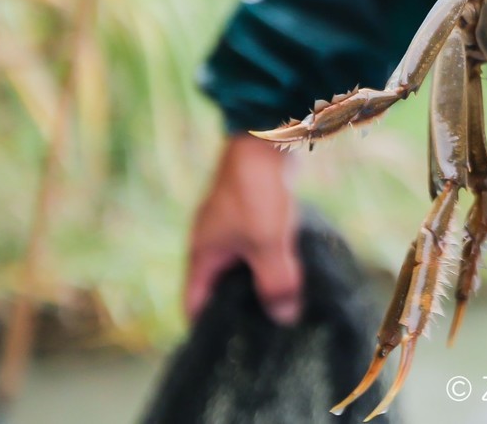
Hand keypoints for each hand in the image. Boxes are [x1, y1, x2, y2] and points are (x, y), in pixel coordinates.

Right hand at [184, 133, 301, 325]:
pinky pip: (257, 247)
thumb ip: (275, 282)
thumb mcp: (268, 244)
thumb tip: (284, 318)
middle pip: (219, 287)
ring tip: (284, 306)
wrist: (266, 137)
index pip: (194, 304)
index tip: (229, 349)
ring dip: (259, 283)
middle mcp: (211, 243)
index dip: (207, 329)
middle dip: (240, 308)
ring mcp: (230, 226)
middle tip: (265, 332)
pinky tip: (292, 270)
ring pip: (242, 266)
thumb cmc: (257, 191)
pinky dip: (270, 261)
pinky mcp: (251, 213)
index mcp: (202, 255)